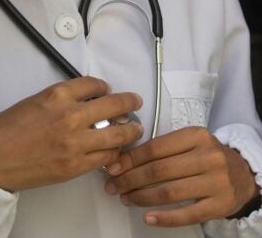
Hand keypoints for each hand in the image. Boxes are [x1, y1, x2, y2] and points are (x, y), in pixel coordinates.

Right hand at [0, 76, 143, 192]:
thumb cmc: (4, 131)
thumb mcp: (32, 102)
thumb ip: (59, 101)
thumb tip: (82, 103)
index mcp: (56, 95)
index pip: (93, 84)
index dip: (104, 87)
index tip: (107, 90)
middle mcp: (70, 115)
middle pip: (114, 105)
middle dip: (129, 102)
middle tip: (134, 102)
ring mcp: (76, 142)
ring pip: (119, 134)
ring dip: (130, 131)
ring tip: (134, 130)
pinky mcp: (76, 165)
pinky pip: (108, 157)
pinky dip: (114, 153)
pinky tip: (115, 150)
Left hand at [104, 126, 259, 226]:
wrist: (243, 174)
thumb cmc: (205, 157)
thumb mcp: (187, 144)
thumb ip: (159, 149)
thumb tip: (120, 162)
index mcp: (196, 136)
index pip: (154, 148)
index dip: (129, 160)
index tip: (111, 168)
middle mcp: (208, 157)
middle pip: (158, 170)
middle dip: (130, 180)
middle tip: (113, 186)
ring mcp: (216, 182)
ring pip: (169, 192)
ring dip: (141, 197)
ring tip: (126, 199)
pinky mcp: (221, 205)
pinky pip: (187, 214)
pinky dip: (165, 218)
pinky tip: (148, 218)